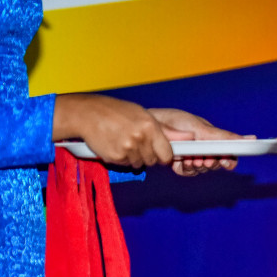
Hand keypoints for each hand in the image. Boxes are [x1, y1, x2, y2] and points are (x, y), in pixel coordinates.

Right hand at [54, 93, 175, 169]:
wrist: (89, 114)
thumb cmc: (117, 112)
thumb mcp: (144, 115)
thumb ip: (164, 130)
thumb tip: (188, 137)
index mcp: (150, 127)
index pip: (167, 154)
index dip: (164, 156)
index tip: (160, 153)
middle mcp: (140, 139)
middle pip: (153, 161)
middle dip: (148, 155)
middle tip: (137, 144)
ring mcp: (127, 149)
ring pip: (138, 164)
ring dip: (133, 157)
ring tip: (124, 142)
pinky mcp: (115, 157)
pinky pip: (124, 164)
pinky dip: (121, 158)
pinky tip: (115, 145)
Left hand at [146, 107, 247, 176]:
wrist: (146, 126)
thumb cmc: (172, 121)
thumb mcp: (200, 127)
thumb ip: (223, 136)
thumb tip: (251, 139)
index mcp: (212, 137)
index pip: (229, 152)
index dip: (229, 159)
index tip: (225, 162)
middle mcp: (203, 147)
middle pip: (216, 163)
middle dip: (210, 163)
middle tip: (202, 159)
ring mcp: (191, 155)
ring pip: (202, 169)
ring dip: (196, 166)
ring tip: (189, 159)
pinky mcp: (178, 163)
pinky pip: (187, 173)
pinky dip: (184, 170)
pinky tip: (179, 163)